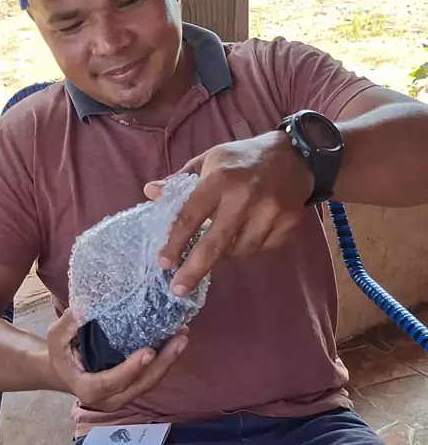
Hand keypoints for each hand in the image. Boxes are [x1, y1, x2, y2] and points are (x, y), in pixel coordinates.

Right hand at [47, 308, 187, 410]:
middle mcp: (108, 398)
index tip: (149, 351)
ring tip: (182, 337)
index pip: (112, 381)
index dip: (132, 368)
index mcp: (88, 389)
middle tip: (179, 339)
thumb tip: (83, 309)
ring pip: (150, 383)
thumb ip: (68, 324)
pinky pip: (151, 378)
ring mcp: (122, 396)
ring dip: (168, 361)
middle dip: (163, 363)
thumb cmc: (60, 353)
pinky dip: (164, 361)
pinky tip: (175, 341)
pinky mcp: (132, 389)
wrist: (63, 370)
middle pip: (140, 385)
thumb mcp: (56, 337)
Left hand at [145, 131, 313, 295]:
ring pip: (239, 251)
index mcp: (220, 179)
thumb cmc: (243, 159)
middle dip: (194, 270)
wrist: (295, 155)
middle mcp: (245, 197)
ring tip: (222, 243)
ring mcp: (270, 212)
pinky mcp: (288, 223)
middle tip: (178, 289)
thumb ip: (180, 180)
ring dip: (225, 254)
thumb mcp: (209, 160)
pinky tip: (247, 234)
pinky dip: (250, 248)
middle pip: (214, 244)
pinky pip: (262, 250)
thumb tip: (150, 193)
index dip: (175, 243)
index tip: (163, 263)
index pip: (191, 217)